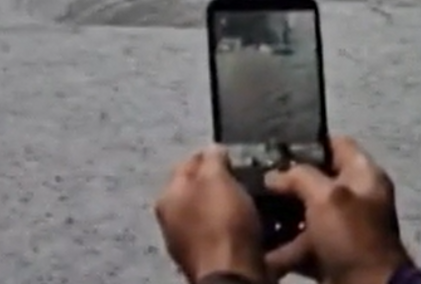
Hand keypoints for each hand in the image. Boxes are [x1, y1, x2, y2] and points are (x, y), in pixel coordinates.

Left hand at [154, 145, 267, 282]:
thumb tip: (212, 149)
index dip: (211, 155)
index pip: (187, 164)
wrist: (233, 275)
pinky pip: (222, 235)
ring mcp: (188, 243)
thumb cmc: (222, 223)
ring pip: (211, 213)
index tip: (234, 155)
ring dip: (229, 206)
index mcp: (167, 198)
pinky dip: (234, 228)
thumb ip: (212, 159)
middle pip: (199, 190)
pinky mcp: (208, 260)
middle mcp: (171, 221)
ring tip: (253, 201)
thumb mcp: (217, 179)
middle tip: (245, 178)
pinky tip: (252, 225)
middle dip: (221, 182)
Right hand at [263, 137, 412, 283]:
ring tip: (250, 208)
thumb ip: (299, 176)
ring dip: (279, 215)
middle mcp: (354, 199)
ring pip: (304, 213)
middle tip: (254, 176)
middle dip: (285, 180)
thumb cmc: (352, 237)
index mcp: (364, 177)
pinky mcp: (329, 254)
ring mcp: (341, 229)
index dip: (307, 142)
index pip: (336, 144)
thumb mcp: (327, 196)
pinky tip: (259, 241)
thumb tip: (274, 176)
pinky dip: (282, 246)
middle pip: (316, 180)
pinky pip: (300, 244)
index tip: (275, 144)